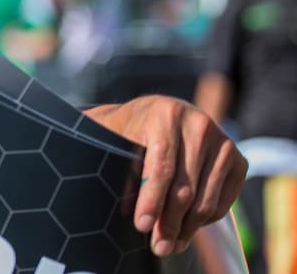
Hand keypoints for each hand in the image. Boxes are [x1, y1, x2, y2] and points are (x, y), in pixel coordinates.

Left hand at [86, 95, 246, 256]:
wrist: (161, 114)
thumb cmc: (134, 132)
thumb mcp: (122, 141)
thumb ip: (128, 172)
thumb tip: (142, 222)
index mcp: (165, 115)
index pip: (161, 166)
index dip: (151, 200)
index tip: (142, 226)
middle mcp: (198, 125)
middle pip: (185, 189)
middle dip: (169, 223)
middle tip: (157, 246)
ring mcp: (223, 142)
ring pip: (205, 201)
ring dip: (187, 229)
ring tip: (170, 244)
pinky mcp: (238, 160)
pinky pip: (222, 203)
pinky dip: (204, 221)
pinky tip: (187, 227)